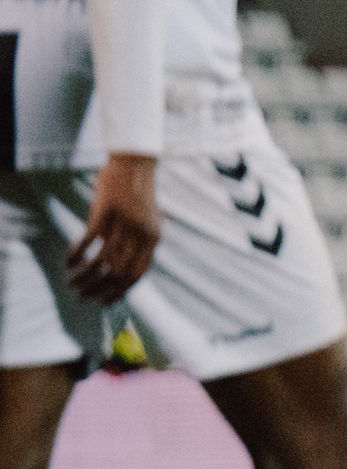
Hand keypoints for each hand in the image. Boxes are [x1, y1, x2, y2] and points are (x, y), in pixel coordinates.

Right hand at [66, 152, 159, 301]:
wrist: (135, 165)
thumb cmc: (138, 196)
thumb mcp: (147, 222)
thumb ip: (140, 245)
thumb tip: (124, 273)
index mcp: (154, 239)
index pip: (137, 275)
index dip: (120, 292)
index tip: (104, 303)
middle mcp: (142, 234)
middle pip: (118, 272)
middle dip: (98, 289)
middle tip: (81, 296)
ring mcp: (124, 223)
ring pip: (101, 260)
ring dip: (84, 275)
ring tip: (71, 281)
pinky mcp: (106, 211)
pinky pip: (88, 241)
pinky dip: (77, 254)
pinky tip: (68, 261)